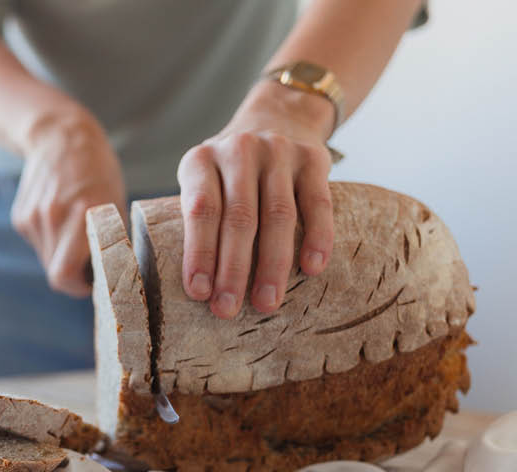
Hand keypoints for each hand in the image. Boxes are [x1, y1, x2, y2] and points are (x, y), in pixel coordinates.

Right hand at [12, 110, 124, 296]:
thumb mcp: (115, 203)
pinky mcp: (20, 216)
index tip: (91, 283)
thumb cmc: (98, 171)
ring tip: (74, 231)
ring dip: (60, 254)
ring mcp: (32, 216)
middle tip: (88, 261)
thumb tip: (108, 276)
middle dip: (72, 273)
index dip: (78, 287)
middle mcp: (53, 216)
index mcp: (83, 213)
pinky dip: (49, 239)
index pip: (64, 275)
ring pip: (46, 259)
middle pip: (55, 272)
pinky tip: (58, 217)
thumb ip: (108, 240)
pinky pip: (37, 243)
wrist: (59, 136)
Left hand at [177, 81, 336, 317]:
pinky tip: (312, 269)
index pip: (200, 210)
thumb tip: (199, 286)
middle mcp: (239, 151)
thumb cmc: (230, 171)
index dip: (199, 253)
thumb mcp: (204, 180)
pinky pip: (318, 203)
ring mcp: (279, 152)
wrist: (278, 116)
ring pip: (278, 215)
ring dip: (272, 265)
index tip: (198, 292)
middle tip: (227, 309)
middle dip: (233, 270)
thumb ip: (199, 219)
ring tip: (266, 303)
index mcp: (201, 160)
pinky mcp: (314, 159)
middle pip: (239, 218)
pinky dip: (317, 238)